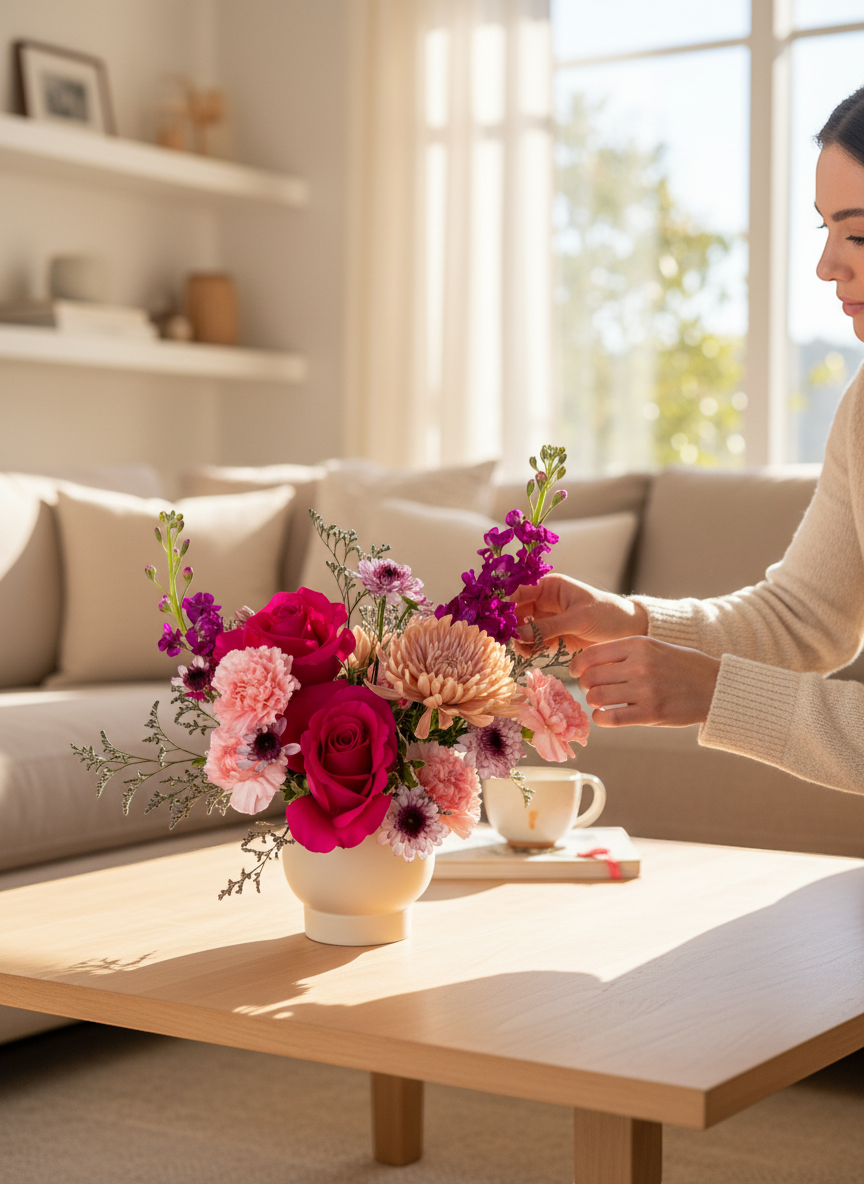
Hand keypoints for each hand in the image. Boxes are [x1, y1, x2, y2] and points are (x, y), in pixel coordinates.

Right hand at [512, 574, 647, 655]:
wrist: (627, 630)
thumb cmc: (606, 614)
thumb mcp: (577, 618)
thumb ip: (548, 627)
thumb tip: (519, 634)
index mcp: (549, 586)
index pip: (519, 591)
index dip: (505, 604)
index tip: (496, 619)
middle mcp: (544, 601)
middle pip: (517, 612)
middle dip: (509, 625)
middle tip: (502, 639)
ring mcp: (547, 619)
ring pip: (523, 629)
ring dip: (518, 639)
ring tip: (518, 649)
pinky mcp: (553, 636)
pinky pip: (533, 642)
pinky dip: (528, 648)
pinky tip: (528, 654)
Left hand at [570, 636, 719, 727]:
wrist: (715, 687)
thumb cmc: (683, 666)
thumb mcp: (654, 647)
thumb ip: (624, 652)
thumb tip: (589, 662)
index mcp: (639, 644)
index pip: (592, 654)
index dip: (577, 665)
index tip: (576, 672)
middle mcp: (640, 665)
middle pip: (591, 677)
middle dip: (586, 685)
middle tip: (591, 689)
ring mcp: (645, 690)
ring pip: (596, 697)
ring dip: (593, 701)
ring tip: (601, 701)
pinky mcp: (650, 713)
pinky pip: (610, 717)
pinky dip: (600, 718)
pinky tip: (604, 715)